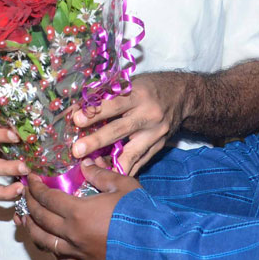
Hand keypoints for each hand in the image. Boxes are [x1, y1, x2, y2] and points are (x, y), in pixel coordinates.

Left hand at [19, 161, 140, 259]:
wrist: (156, 251)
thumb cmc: (140, 216)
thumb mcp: (123, 186)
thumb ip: (100, 174)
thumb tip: (85, 163)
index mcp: (77, 212)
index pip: (47, 198)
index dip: (35, 187)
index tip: (31, 179)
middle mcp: (71, 234)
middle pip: (40, 219)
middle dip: (29, 204)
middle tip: (25, 194)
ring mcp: (77, 253)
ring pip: (44, 242)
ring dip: (31, 229)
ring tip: (24, 220)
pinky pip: (60, 257)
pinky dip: (49, 247)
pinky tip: (49, 242)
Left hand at [71, 72, 191, 175]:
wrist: (181, 96)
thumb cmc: (148, 87)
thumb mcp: (130, 83)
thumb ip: (106, 96)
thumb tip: (77, 109)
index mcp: (139, 95)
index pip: (114, 104)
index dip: (95, 112)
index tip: (76, 119)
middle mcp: (148, 115)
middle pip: (120, 130)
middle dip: (97, 141)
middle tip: (77, 150)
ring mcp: (155, 134)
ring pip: (131, 152)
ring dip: (110, 163)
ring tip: (91, 170)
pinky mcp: (158, 147)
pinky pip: (139, 162)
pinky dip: (123, 170)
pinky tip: (107, 176)